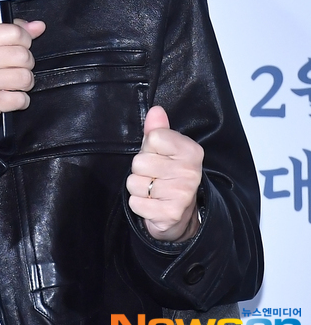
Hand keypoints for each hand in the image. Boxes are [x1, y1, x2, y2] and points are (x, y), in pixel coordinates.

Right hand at [0, 19, 45, 126]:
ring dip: (24, 82)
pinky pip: (21, 98)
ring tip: (11, 82)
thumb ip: (11, 30)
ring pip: (25, 77)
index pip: (15, 32)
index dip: (24, 40)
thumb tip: (38, 26)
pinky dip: (20, 100)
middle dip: (25, 64)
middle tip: (13, 67)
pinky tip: (7, 96)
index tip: (19, 46)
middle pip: (23, 55)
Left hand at [126, 105, 202, 241]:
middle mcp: (190, 171)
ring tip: (153, 190)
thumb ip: (158, 129)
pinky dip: (139, 205)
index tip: (158, 156)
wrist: (182, 214)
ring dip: (138, 188)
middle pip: (139, 162)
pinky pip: (135, 203)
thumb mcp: (165, 149)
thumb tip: (156, 110)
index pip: (153, 137)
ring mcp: (182, 194)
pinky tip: (152, 204)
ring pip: (134, 183)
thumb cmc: (169, 174)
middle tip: (155, 176)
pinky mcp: (170, 214)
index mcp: (191, 150)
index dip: (148, 147)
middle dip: (140, 170)